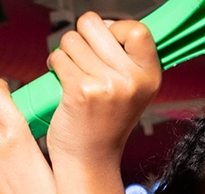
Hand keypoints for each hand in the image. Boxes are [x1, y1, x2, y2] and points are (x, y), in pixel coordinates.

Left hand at [46, 13, 161, 166]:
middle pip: (94, 24)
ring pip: (72, 39)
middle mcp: (132, 81)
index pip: (136, 28)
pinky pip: (59, 57)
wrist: (90, 159)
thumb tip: (108, 24)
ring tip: (76, 78)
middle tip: (87, 65)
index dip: (114, 29)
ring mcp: (108, 86)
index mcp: (149, 77)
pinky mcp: (82, 91)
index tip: (107, 47)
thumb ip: (127, 57)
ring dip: (67, 55)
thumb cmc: (104, 123)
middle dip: (83, 39)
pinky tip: (64, 84)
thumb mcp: (130, 90)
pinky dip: (55, 67)